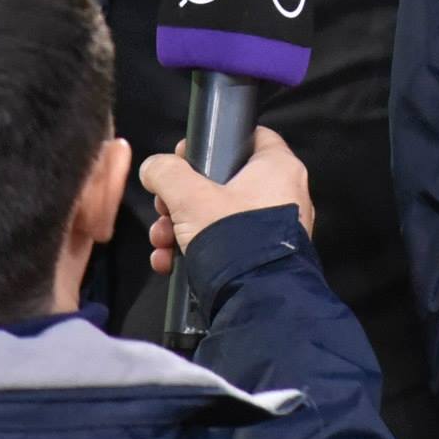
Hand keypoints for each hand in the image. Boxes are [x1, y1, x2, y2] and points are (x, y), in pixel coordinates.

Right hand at [139, 126, 313, 275]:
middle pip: (223, 182)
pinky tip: (170, 262)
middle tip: (164, 209)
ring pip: (219, 216)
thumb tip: (154, 168)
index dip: (214, 142)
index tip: (184, 156)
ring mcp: (274, 229)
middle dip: (182, 199)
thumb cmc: (234, 240)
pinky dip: (197, 249)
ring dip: (182, 227)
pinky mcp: (262, 258)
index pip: (249, 137)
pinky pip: (226, 244)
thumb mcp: (189, 196)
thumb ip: (166, 172)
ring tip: (162, 242)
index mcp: (278, 168)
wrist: (256, 302)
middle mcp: (284, 195)